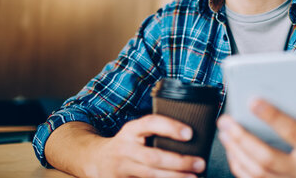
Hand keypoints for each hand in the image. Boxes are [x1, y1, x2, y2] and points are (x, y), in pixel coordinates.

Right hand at [89, 114, 205, 177]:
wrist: (95, 160)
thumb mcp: (136, 131)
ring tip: (194, 177)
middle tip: (200, 163)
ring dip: (175, 177)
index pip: (150, 123)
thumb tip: (191, 135)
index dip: (170, 127)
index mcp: (131, 130)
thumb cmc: (127, 143)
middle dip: (179, 161)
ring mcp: (122, 168)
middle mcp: (125, 148)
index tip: (190, 133)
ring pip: (150, 175)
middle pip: (153, 157)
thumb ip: (156, 131)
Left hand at [217, 100, 295, 177]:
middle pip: (267, 159)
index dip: (273, 117)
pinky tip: (230, 147)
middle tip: (226, 119)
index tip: (252, 101)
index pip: (294, 134)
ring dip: (235, 150)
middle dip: (242, 138)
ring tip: (224, 130)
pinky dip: (237, 164)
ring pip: (256, 172)